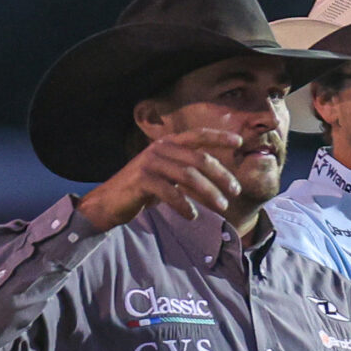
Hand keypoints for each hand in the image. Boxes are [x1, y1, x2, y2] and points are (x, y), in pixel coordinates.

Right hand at [77, 129, 242, 228]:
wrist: (110, 201)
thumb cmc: (143, 188)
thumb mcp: (167, 173)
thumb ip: (186, 169)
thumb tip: (218, 176)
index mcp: (168, 142)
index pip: (197, 135)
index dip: (219, 137)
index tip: (240, 141)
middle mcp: (160, 149)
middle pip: (199, 159)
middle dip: (221, 175)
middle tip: (236, 191)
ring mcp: (150, 163)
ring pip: (188, 176)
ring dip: (209, 193)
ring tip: (222, 207)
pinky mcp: (142, 180)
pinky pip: (170, 192)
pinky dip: (184, 205)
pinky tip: (192, 215)